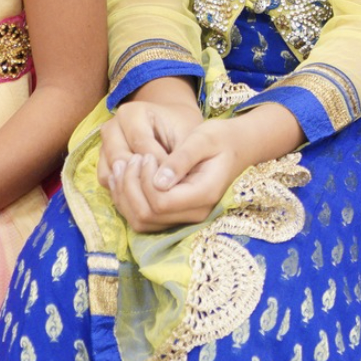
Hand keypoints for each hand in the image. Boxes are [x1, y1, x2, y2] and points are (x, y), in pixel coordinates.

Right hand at [98, 82, 204, 193]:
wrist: (172, 126)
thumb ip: (180, 157)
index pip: (141, 144)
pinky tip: (145, 190)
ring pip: (111, 172)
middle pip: (120, 159)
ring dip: (133, 184)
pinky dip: (124, 188)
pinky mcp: (102, 160)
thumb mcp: (189, 138)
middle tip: (166, 187)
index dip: (160, 165)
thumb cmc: (182, 130)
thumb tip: (163, 185)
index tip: (177, 178)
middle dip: (144, 176)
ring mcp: (104, 144)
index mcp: (131, 113)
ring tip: (157, 189)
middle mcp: (112, 126)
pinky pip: (107, 180)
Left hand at [107, 115, 262, 232]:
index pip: (161, 203)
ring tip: (124, 167)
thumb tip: (158, 181)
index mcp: (204, 194)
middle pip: (147, 216)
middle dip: (129, 188)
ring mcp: (185, 217)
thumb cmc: (220, 138)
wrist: (237, 146)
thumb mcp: (203, 139)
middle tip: (130, 159)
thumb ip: (182, 159)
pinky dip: (127, 200)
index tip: (145, 156)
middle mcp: (195, 213)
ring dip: (124, 196)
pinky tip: (124, 177)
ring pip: (141, 221)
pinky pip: (143, 218)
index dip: (144, 182)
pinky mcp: (175, 214)